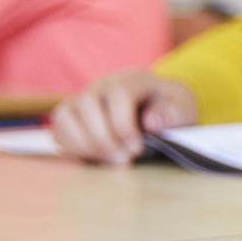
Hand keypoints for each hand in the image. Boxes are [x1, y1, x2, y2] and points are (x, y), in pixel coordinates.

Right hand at [51, 70, 200, 163]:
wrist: (158, 107)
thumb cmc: (169, 108)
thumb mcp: (182, 108)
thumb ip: (173, 113)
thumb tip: (151, 122)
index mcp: (131, 79)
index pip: (118, 94)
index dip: (123, 124)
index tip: (137, 148)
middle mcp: (102, 85)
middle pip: (87, 103)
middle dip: (104, 137)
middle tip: (125, 159)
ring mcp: (83, 99)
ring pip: (66, 116)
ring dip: (85, 144)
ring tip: (111, 160)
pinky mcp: (72, 117)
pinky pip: (59, 129)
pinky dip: (73, 147)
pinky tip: (96, 159)